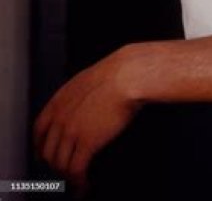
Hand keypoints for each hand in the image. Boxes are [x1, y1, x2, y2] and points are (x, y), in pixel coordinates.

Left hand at [34, 48, 140, 195]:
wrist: (126, 76)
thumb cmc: (116, 73)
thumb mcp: (87, 79)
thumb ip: (77, 95)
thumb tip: (82, 103)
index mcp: (59, 101)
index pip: (39, 130)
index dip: (40, 145)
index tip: (44, 153)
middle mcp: (60, 118)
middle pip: (48, 151)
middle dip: (55, 164)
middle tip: (64, 169)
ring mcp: (71, 132)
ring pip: (60, 163)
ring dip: (68, 176)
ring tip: (77, 181)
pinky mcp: (86, 143)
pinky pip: (76, 170)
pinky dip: (79, 181)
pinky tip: (85, 184)